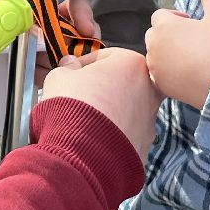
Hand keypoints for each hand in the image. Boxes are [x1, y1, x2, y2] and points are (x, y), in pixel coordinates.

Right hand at [41, 48, 161, 161]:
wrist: (82, 152)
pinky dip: (110, 135)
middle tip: (76, 96)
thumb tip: (69, 65)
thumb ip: (67, 67)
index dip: (83, 65)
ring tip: (81, 121)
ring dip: (106, 112)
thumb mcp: (59, 77)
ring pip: (125, 110)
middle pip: (120, 84)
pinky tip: (90, 139)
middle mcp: (150, 90)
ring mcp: (150, 120)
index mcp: (133, 63)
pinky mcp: (144, 145)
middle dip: (99, 89)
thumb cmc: (73, 107)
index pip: (106, 57)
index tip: (70, 73)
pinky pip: (124, 134)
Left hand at [144, 0, 209, 107]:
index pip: (160, 15)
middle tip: (189, 41)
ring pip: (155, 54)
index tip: (190, 25)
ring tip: (188, 58)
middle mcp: (154, 44)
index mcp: (164, 25)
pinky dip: (166, 73)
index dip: (175, 18)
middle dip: (168, 35)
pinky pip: (157, 74)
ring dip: (166, 54)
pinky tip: (184, 74)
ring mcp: (154, 65)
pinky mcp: (158, 83)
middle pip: (154, 34)